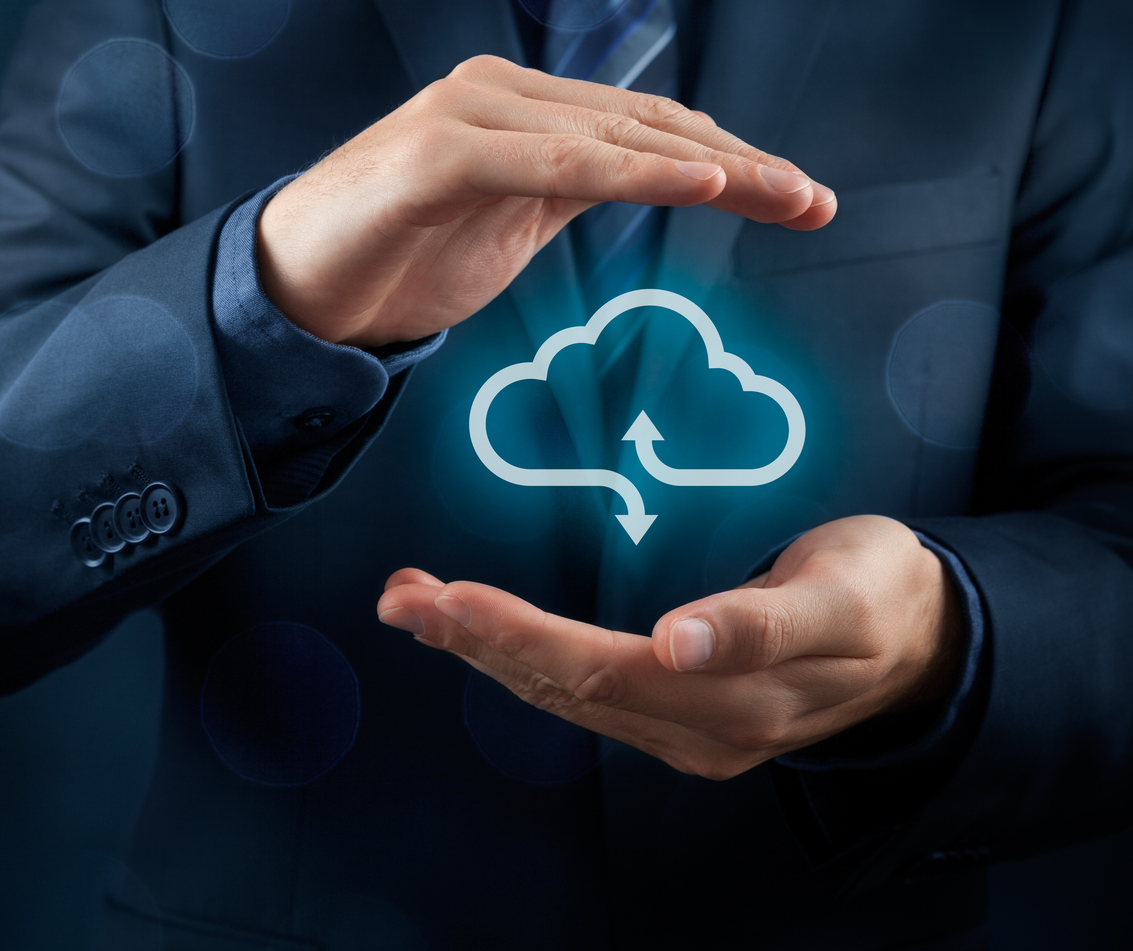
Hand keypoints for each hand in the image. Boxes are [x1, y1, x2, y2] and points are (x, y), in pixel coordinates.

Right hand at [258, 55, 836, 347]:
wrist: (289, 295)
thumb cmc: (394, 259)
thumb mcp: (508, 224)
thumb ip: (572, 190)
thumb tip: (661, 182)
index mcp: (517, 105)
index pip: (644, 123)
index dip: (732, 157)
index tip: (802, 199)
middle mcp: (495, 92)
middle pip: (644, 121)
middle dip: (742, 163)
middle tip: (816, 202)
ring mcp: (466, 114)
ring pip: (609, 134)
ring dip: (706, 165)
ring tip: (779, 194)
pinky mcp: (438, 153)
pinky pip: (554, 160)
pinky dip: (631, 170)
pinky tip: (695, 183)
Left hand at [373, 516, 961, 779]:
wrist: (924, 639)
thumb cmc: (880, 591)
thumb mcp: (844, 591)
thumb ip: (765, 620)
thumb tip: (683, 640)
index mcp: (739, 698)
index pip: (602, 670)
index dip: (520, 636)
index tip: (452, 600)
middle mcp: (701, 730)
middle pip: (564, 688)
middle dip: (474, 641)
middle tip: (401, 596)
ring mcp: (686, 734)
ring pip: (561, 695)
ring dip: (479, 651)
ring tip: (410, 603)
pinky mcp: (678, 723)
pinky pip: (580, 695)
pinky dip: (516, 658)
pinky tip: (470, 630)